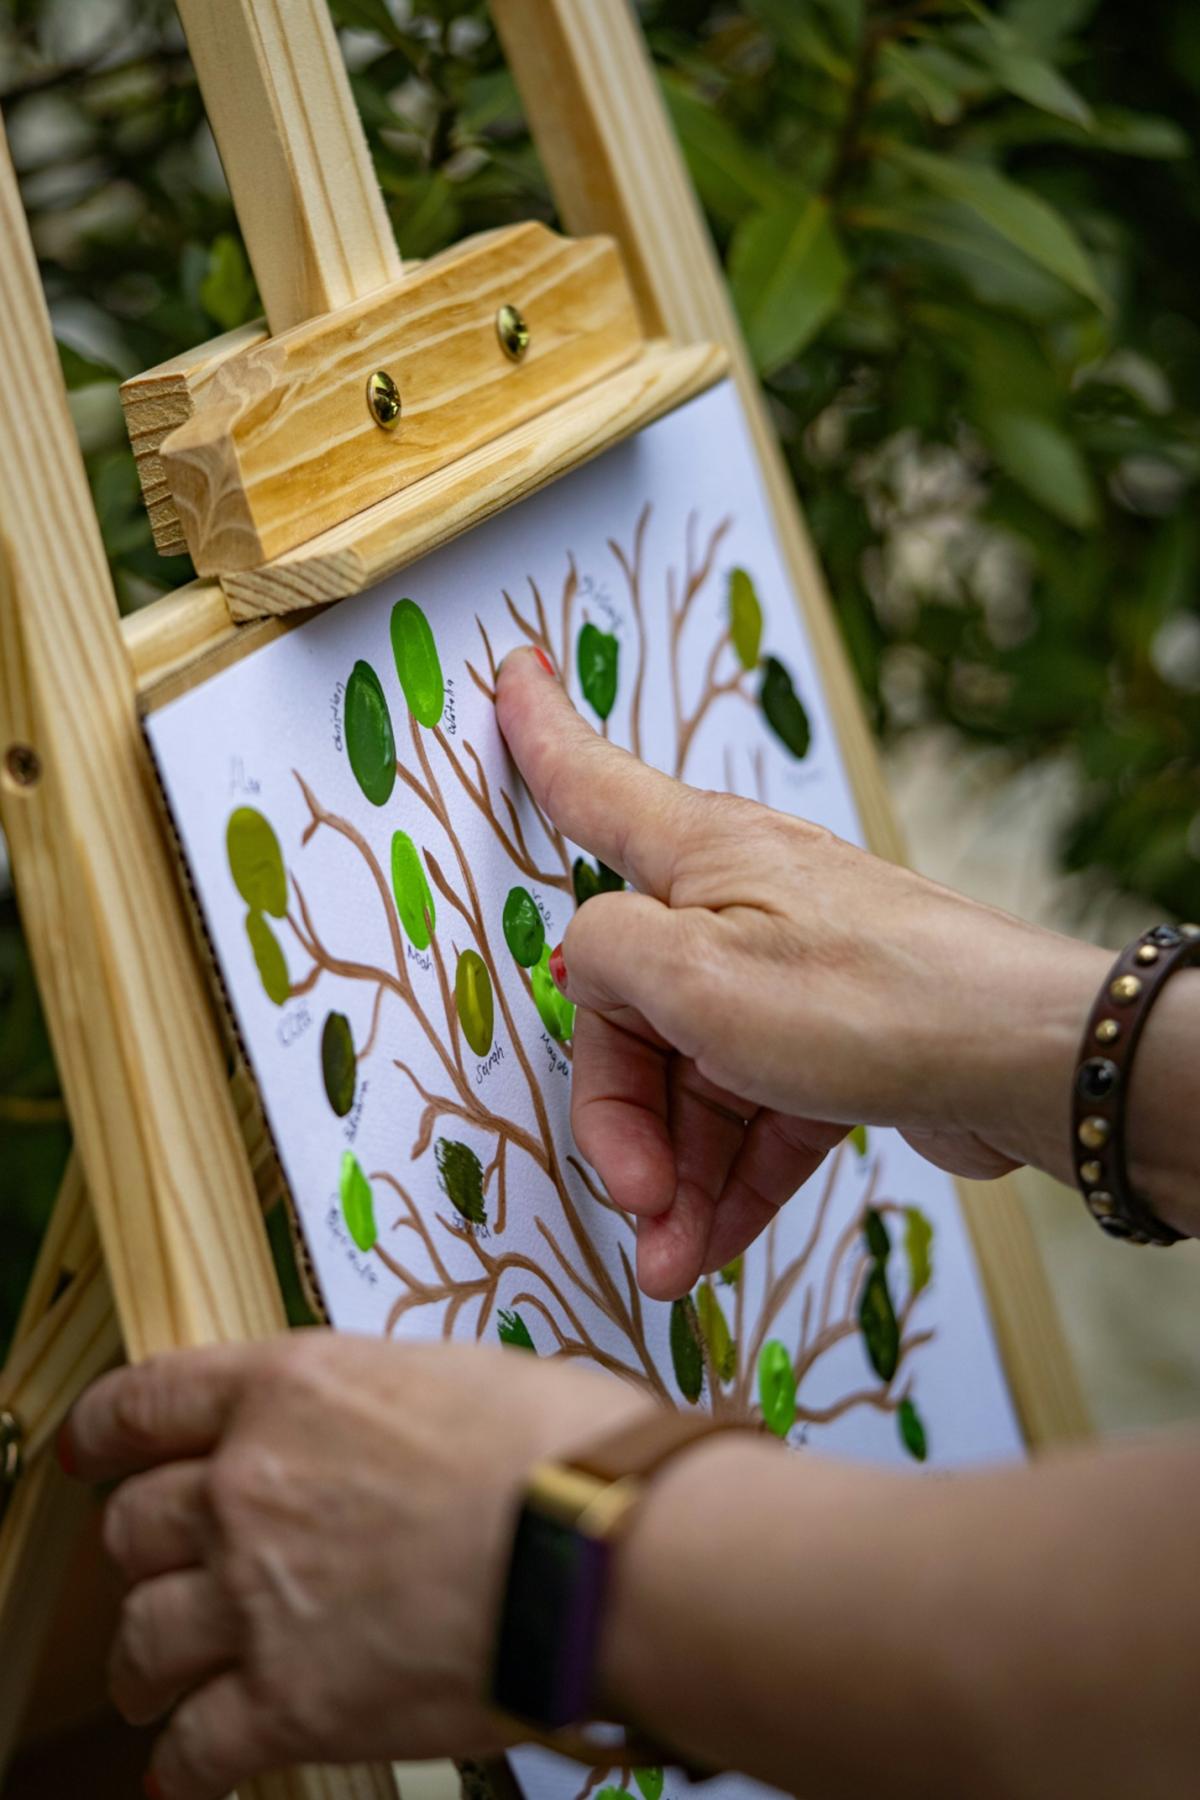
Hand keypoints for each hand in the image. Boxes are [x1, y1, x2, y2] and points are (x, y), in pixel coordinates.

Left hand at [64, 1333, 650, 1799]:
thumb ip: (373, 1406)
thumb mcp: (450, 1378)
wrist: (601, 1550)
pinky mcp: (289, 1702)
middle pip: (132, 1526)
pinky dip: (185, 1766)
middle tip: (166, 1572)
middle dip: (142, 1554)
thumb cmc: (563, 1448)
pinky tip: (189, 1770)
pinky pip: (194, 1747)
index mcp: (291, 1388)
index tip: (91, 1452)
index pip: (145, 1403)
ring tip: (162, 1680)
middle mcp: (249, 1486)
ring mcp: (258, 1596)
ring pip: (141, 1637)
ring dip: (146, 1661)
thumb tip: (373, 1436)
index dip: (103, 1432)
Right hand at [496, 648, 1113, 1298]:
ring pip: (694, 1074)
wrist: (1026, 1061)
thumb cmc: (869, 997)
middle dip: (621, 1111)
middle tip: (632, 1196)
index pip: (593, 784)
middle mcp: (739, 906)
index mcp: (699, 854)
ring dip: (674, 1170)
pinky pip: (755, 1113)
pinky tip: (712, 1243)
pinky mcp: (833, 1045)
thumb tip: (582, 966)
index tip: (512, 678)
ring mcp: (788, 978)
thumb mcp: (696, 974)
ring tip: (669, 1257)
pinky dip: (731, 1177)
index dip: (541, 737)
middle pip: (633, 1000)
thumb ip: (604, 954)